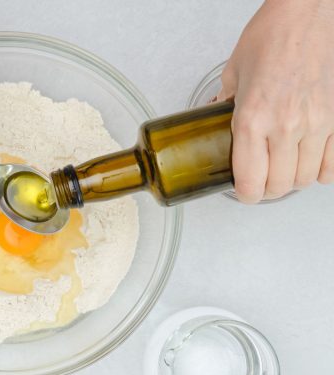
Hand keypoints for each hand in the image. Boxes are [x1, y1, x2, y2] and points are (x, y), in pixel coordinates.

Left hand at [218, 0, 333, 202]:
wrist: (308, 13)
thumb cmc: (273, 36)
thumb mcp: (233, 73)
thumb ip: (223, 104)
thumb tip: (214, 119)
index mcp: (251, 119)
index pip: (250, 182)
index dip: (245, 194)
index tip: (244, 191)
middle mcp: (284, 126)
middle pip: (279, 186)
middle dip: (266, 190)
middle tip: (260, 181)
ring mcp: (316, 124)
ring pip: (305, 179)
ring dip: (291, 180)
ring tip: (282, 169)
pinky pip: (333, 165)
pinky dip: (321, 171)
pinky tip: (309, 162)